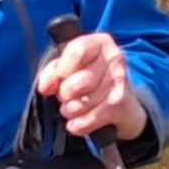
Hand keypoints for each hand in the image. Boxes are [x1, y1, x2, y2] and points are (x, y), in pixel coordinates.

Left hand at [35, 31, 149, 142]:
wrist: (122, 102)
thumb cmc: (91, 78)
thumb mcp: (72, 66)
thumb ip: (54, 71)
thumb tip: (45, 86)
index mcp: (100, 43)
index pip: (76, 51)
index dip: (60, 69)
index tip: (58, 78)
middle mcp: (113, 59)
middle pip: (77, 82)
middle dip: (64, 94)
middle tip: (65, 96)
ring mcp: (118, 82)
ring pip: (81, 103)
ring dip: (69, 111)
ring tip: (71, 108)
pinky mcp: (119, 105)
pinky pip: (89, 120)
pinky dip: (77, 125)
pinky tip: (75, 122)